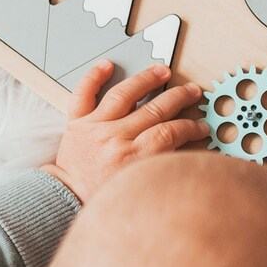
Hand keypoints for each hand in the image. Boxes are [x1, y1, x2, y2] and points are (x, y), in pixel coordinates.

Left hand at [42, 61, 208, 202]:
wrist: (66, 201)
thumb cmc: (103, 197)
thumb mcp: (140, 187)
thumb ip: (161, 166)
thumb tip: (185, 147)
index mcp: (133, 159)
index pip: (170, 133)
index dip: (190, 127)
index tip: (200, 126)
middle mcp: (115, 138)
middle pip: (155, 110)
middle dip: (179, 98)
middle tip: (193, 92)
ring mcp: (94, 127)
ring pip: (124, 94)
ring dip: (147, 80)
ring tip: (162, 71)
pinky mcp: (76, 123)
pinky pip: (83, 94)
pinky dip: (94, 77)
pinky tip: (107, 65)